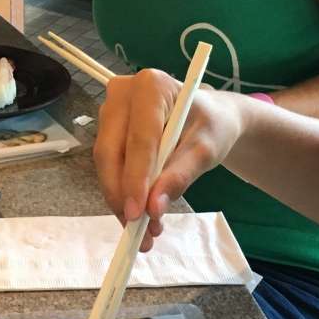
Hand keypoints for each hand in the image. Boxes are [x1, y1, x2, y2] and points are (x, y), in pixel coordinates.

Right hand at [93, 70, 245, 247]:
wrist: (209, 120)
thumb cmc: (212, 126)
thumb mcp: (206, 150)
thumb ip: (181, 176)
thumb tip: (155, 207)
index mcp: (151, 86)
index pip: (139, 139)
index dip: (136, 179)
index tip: (139, 214)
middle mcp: (122, 93)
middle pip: (111, 152)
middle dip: (123, 195)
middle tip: (138, 233)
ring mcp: (110, 112)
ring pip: (106, 164)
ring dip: (122, 200)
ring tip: (145, 233)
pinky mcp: (107, 132)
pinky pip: (109, 168)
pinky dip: (122, 195)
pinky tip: (139, 216)